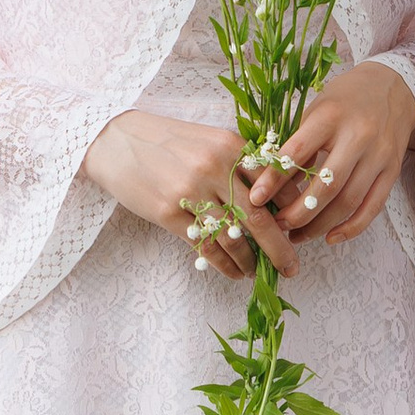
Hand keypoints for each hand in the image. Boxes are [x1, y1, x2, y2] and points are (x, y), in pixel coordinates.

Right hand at [82, 109, 301, 282]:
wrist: (117, 141)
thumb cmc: (168, 141)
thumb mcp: (210, 140)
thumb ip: (241, 163)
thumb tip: (274, 200)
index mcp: (231, 146)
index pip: (274, 184)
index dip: (290, 210)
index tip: (298, 229)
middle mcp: (214, 168)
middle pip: (259, 217)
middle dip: (279, 247)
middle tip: (292, 268)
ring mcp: (190, 192)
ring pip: (232, 238)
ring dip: (250, 261)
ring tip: (258, 273)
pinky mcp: (168, 213)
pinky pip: (205, 247)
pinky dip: (224, 265)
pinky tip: (234, 273)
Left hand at [259, 59, 414, 247]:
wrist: (393, 87)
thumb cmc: (345, 99)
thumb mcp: (316, 109)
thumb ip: (297, 142)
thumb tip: (268, 180)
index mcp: (331, 116)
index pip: (297, 152)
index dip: (274, 179)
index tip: (254, 199)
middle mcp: (358, 136)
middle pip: (326, 185)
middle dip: (298, 213)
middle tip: (277, 225)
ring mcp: (379, 155)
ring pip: (348, 201)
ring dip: (320, 225)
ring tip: (297, 236)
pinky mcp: (393, 171)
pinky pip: (372, 207)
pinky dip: (351, 228)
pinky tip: (331, 237)